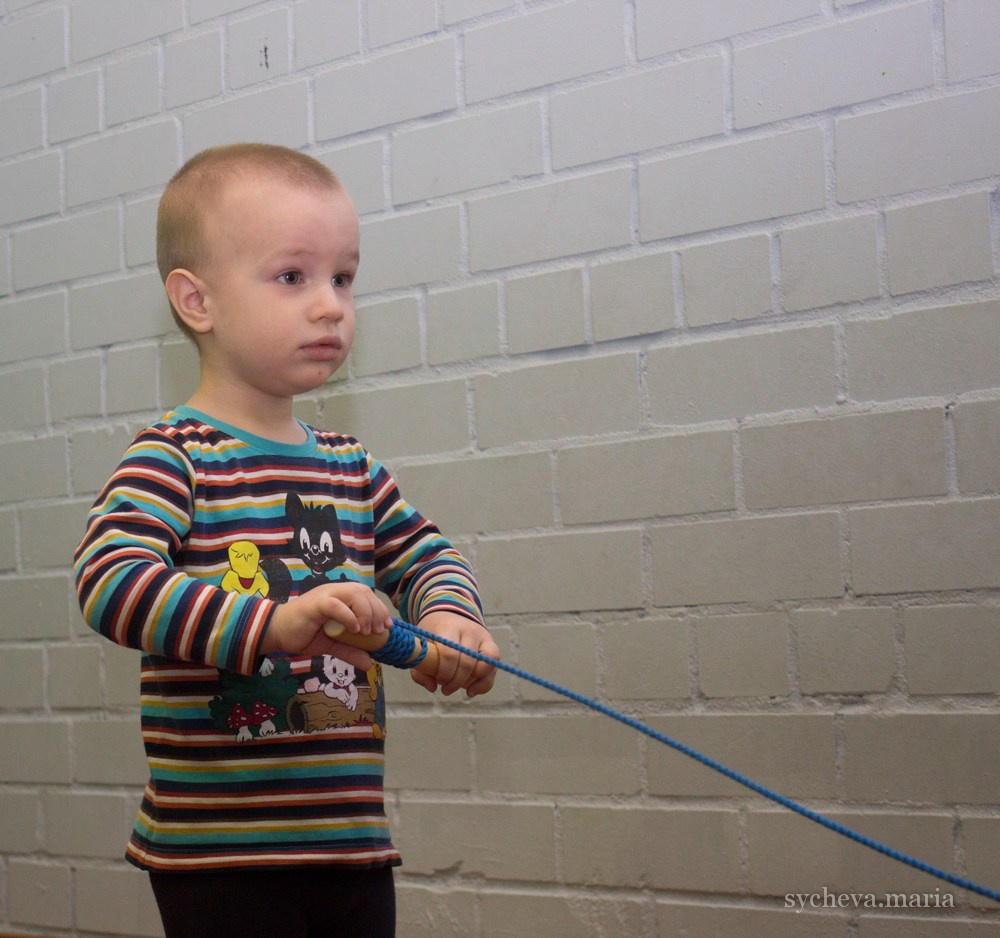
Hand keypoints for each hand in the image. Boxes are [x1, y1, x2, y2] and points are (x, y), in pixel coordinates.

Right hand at [261, 582, 392, 669]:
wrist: (277, 632)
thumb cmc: (304, 634)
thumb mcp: (332, 644)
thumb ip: (350, 651)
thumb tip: (370, 663)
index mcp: (342, 597)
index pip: (367, 595)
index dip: (381, 609)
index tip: (388, 627)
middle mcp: (336, 591)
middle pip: (364, 592)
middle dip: (377, 611)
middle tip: (379, 631)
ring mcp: (326, 595)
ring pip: (353, 593)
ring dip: (365, 612)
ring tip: (366, 631)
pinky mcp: (315, 604)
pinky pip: (336, 604)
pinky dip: (348, 616)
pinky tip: (354, 630)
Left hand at [411, 611, 499, 697]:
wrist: (449, 615)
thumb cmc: (433, 634)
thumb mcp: (421, 646)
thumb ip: (420, 669)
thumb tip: (432, 688)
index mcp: (448, 627)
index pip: (449, 653)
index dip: (444, 672)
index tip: (438, 680)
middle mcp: (469, 630)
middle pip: (467, 662)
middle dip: (455, 682)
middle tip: (445, 688)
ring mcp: (483, 637)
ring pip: (485, 664)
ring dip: (471, 682)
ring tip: (459, 688)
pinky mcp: (491, 645)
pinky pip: (493, 666)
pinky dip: (484, 683)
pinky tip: (471, 690)